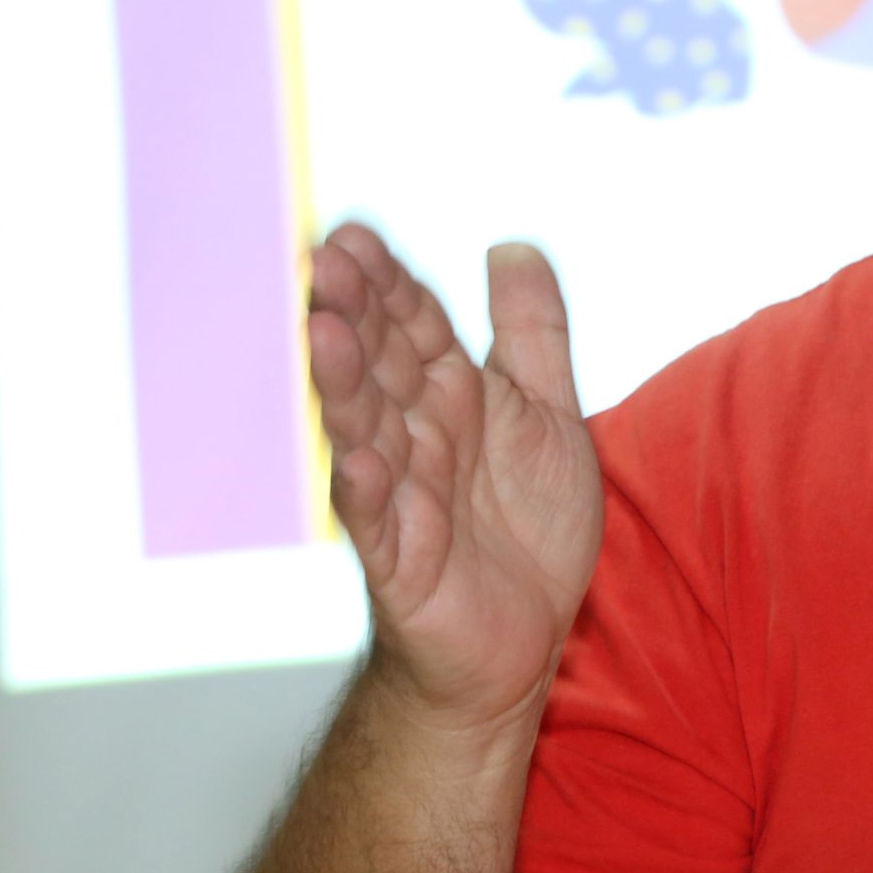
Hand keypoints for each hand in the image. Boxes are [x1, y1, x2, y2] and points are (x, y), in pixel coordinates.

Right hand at [308, 224, 601, 731]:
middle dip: (354, 312)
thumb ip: (532, 331)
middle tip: (324, 258)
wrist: (524, 640)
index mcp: (452, 395)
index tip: (355, 232)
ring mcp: (402, 494)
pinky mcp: (400, 558)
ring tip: (324, 332)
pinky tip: (359, 457)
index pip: (411, 324)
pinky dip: (367, 488)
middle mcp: (418, 435)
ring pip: (366, 428)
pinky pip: (378, 520)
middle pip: (379, 363)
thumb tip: (511, 246)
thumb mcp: (547, 413)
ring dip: (343, 383)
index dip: (388, 281)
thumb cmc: (526, 527)